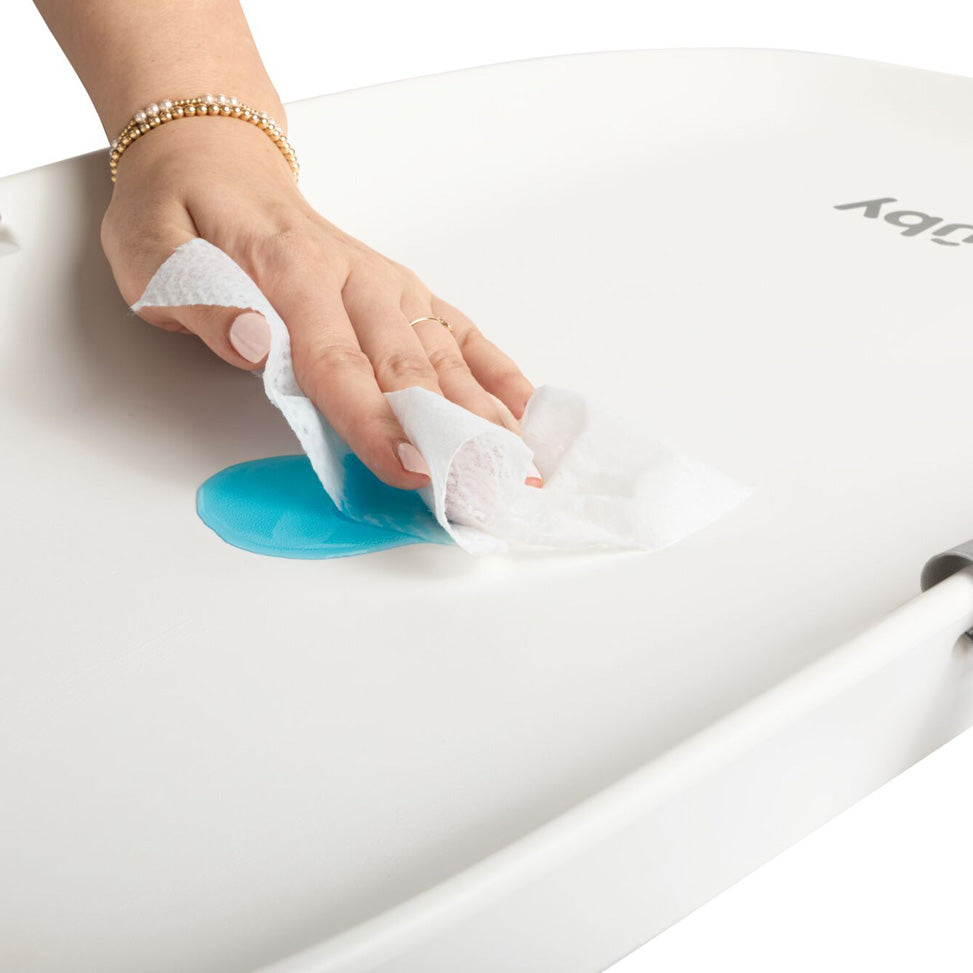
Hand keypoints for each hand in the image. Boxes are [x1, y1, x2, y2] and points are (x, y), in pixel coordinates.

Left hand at [101, 116, 540, 488]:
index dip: (375, 419)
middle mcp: (355, 276)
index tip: (407, 466)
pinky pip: (459, 330)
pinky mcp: (405, 291)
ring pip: (444, 354)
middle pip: (408, 365)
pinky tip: (525, 408)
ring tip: (521, 462)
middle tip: (480, 485)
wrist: (218, 163)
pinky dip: (496, 370)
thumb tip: (253, 343)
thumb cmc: (183, 216)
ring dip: (484, 411)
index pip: (337, 360)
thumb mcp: (152, 252)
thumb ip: (202, 301)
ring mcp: (388, 284)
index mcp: (291, 269)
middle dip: (447, 432)